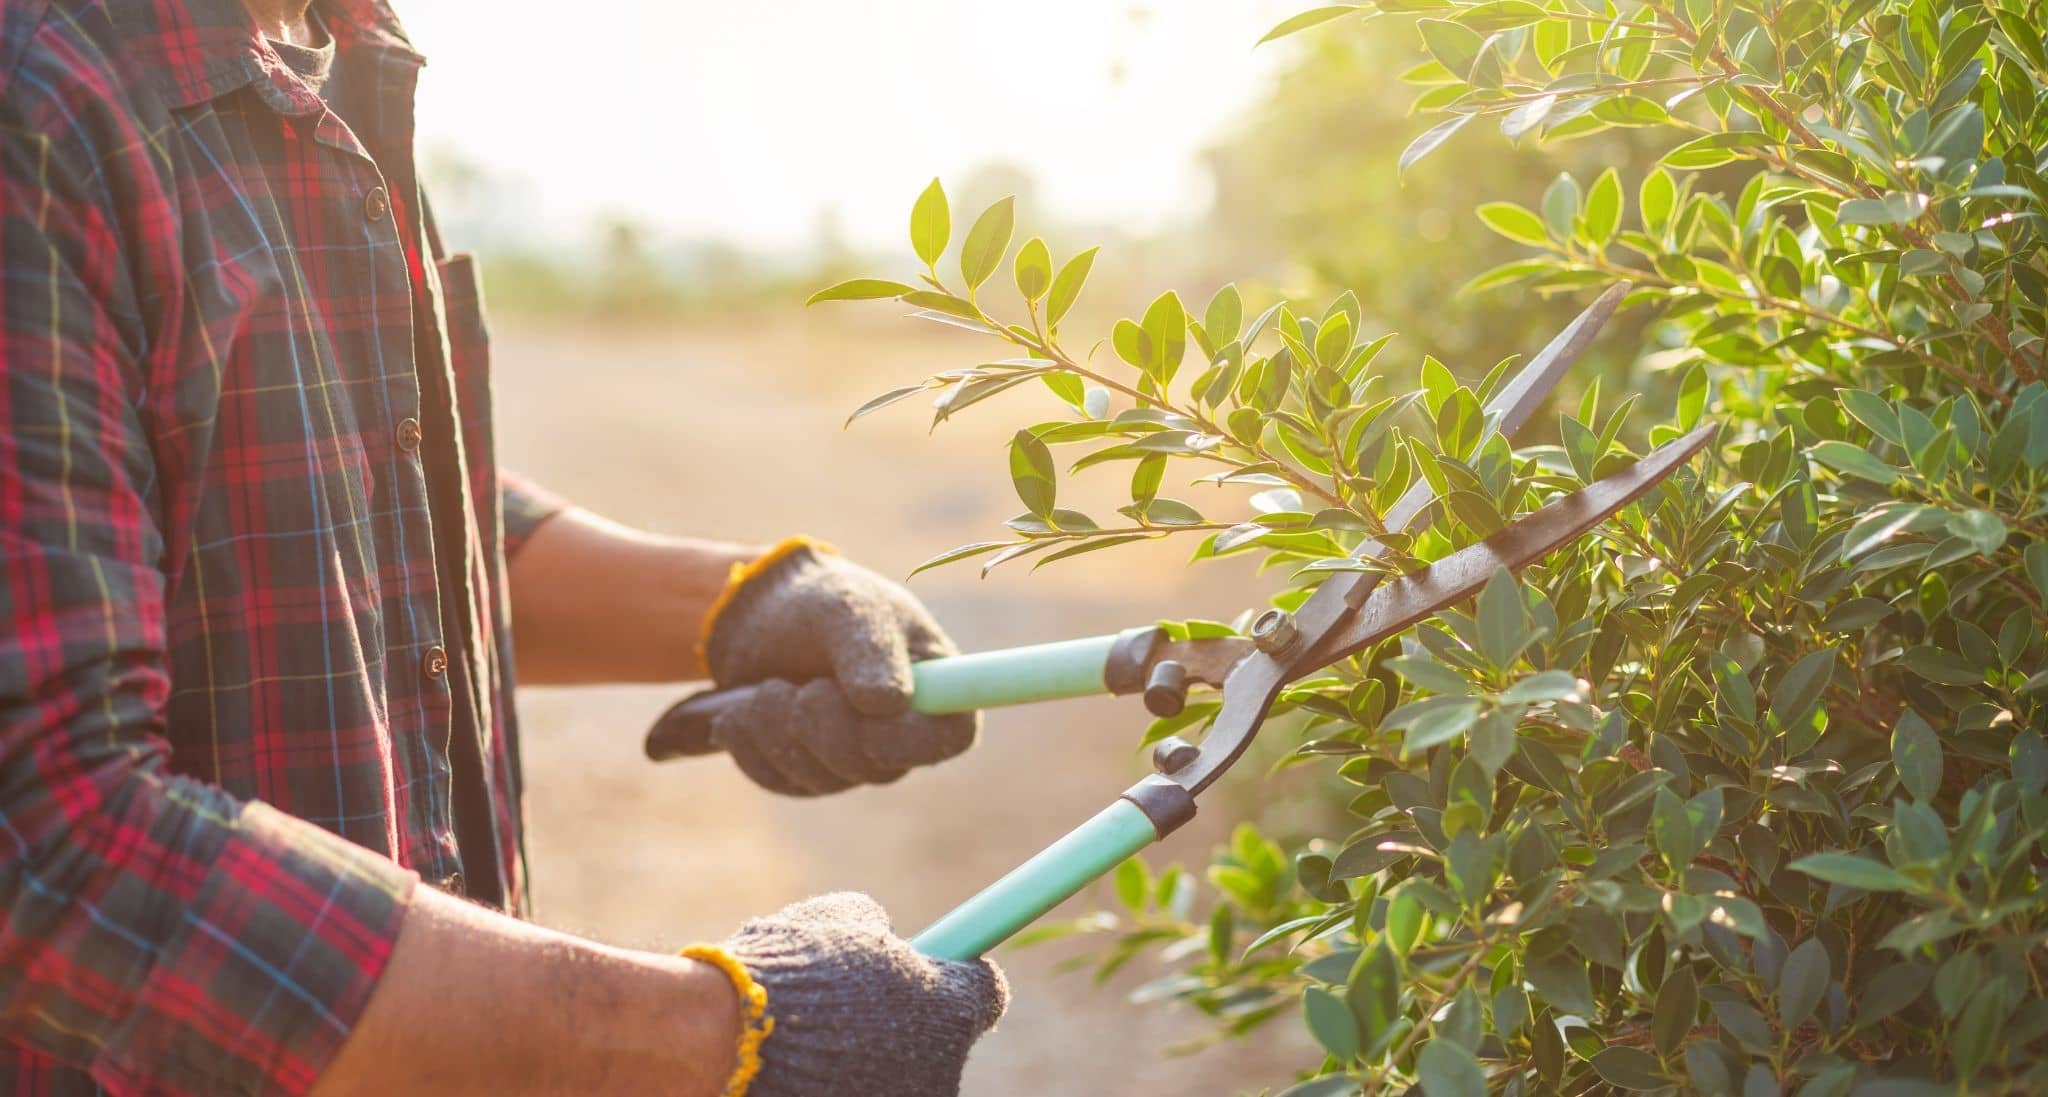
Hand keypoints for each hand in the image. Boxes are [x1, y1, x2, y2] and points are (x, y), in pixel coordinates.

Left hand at [702, 540, 978, 793]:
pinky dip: (752, 748)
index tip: (871, 713)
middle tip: (798, 688)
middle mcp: (901, 732)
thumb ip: (871, 648)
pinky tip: (736, 715)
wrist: (763, 614)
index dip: (912, 739)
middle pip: (878, 768)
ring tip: (763, 689)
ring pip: (823, 779)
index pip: (950, 737)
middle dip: (826, 729)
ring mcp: (855, 758)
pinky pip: (783, 781)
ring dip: (780, 733)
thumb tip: (888, 704)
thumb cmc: (822, 600)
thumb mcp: (849, 607)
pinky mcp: (808, 771)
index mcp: (936, 687)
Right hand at [717, 893, 1005, 1096]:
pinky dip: (841, 1081)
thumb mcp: (841, 918)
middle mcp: (942, 1072)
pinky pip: (863, 1091)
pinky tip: (800, 1066)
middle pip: (941, 1043)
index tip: (937, 966)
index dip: (959, 974)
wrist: (726, 1040)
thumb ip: (877, 929)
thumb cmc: (789, 971)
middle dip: (907, 1022)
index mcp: (951, 1009)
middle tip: (857, 1004)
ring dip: (871, 1056)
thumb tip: (881, 936)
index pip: (986, 992)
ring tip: (815, 1035)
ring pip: (898, 1073)